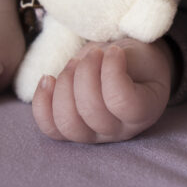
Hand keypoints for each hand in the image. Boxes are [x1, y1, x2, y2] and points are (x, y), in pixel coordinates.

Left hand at [32, 38, 173, 142]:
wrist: (128, 69)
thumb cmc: (136, 59)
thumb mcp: (138, 54)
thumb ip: (121, 59)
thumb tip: (93, 62)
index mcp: (144, 111)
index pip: (121, 101)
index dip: (111, 71)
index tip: (114, 50)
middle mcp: (119, 131)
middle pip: (91, 113)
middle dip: (85, 74)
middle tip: (93, 53)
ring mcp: (94, 136)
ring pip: (68, 123)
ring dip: (64, 86)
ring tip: (74, 63)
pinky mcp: (72, 131)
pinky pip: (50, 127)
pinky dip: (42, 102)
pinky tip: (47, 79)